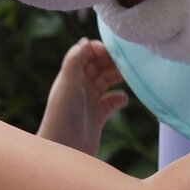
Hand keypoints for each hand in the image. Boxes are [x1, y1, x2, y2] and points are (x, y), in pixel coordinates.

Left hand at [37, 38, 128, 156]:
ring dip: (117, 76)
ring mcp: (89, 100)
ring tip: (127, 76)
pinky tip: (122, 100)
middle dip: (112, 61)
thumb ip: (75, 59)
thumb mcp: (67, 83)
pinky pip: (113, 101)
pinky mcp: (98, 116)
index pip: (87, 53)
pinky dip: (119, 98)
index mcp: (71, 75)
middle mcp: (80, 85)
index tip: (113, 52)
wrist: (63, 150)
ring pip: (107, 81)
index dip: (100, 49)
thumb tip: (85, 40)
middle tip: (126, 63)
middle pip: (99, 65)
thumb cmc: (62, 114)